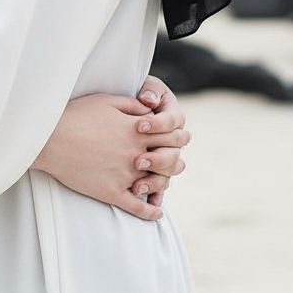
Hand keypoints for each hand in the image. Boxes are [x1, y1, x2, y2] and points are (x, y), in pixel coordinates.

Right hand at [31, 90, 187, 220]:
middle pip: (168, 159)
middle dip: (176, 159)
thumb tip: (151, 110)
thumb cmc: (74, 116)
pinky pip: (138, 207)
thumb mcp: (104, 101)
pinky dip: (151, 212)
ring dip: (165, 185)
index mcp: (135, 130)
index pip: (169, 134)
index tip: (177, 138)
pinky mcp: (112, 192)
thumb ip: (131, 104)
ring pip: (157, 184)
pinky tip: (155, 212)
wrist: (48, 139)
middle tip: (177, 161)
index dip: (176, 135)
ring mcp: (124, 175)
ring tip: (165, 184)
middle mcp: (134, 153)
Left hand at [133, 75, 190, 208]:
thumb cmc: (134, 95)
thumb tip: (149, 99)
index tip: (139, 126)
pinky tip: (149, 204)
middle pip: (174, 153)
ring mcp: (165, 156)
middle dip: (158, 158)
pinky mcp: (155, 170)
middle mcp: (173, 139)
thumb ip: (149, 92)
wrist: (119, 109)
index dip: (157, 124)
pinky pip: (160, 186)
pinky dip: (156, 196)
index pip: (172, 122)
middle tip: (139, 160)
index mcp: (172, 117)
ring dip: (156, 180)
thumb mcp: (142, 89)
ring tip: (137, 186)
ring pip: (169, 173)